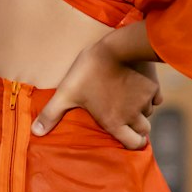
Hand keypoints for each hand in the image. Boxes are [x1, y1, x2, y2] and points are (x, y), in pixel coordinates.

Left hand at [31, 36, 162, 149]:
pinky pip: (157, 97)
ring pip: (149, 112)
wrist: (118, 46)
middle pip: (144, 131)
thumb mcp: (67, 92)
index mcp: (115, 122)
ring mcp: (146, 100)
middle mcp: (133, 115)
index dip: (133, 144)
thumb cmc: (90, 71)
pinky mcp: (154, 85)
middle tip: (129, 122)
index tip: (129, 139)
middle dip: (138, 129)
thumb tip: (35, 133)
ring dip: (142, 111)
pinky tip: (140, 88)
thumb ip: (52, 114)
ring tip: (130, 102)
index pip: (133, 145)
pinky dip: (151, 96)